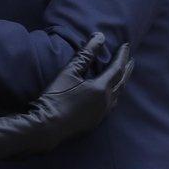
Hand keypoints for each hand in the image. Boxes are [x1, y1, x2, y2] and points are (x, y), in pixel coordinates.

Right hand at [0, 33, 133, 168]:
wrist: (39, 131)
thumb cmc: (48, 100)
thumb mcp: (65, 73)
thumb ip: (82, 54)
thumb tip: (97, 37)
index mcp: (100, 90)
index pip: (116, 68)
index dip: (121, 54)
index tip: (125, 43)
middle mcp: (103, 104)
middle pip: (121, 82)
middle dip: (125, 68)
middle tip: (129, 56)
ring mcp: (97, 116)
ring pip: (115, 95)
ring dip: (118, 81)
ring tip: (119, 72)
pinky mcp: (88, 124)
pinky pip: (107, 104)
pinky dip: (110, 93)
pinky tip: (104, 94)